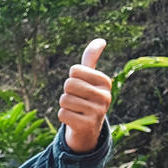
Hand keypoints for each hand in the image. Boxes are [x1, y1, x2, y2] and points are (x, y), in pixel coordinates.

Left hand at [58, 38, 111, 153]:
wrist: (88, 127)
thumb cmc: (86, 97)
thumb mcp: (90, 78)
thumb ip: (91, 59)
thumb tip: (101, 40)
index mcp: (105, 81)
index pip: (75, 70)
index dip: (72, 78)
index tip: (81, 87)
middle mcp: (105, 96)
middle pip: (69, 84)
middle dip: (67, 92)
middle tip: (77, 100)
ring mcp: (97, 112)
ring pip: (64, 100)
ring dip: (65, 105)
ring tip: (76, 110)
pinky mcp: (87, 126)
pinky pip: (62, 114)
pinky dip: (64, 117)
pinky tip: (74, 119)